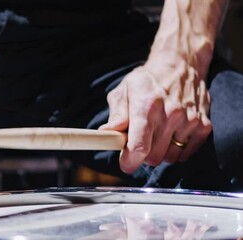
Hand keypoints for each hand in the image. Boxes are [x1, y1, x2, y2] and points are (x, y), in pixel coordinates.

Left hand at [99, 53, 211, 173]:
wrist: (180, 65)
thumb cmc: (147, 80)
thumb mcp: (124, 91)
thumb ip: (116, 116)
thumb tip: (106, 134)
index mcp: (147, 106)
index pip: (139, 147)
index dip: (129, 161)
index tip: (125, 164)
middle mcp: (170, 114)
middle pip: (153, 157)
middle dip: (142, 156)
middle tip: (139, 142)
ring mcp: (189, 121)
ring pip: (169, 158)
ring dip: (160, 153)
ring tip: (155, 135)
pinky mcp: (203, 126)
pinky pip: (185, 154)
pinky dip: (176, 150)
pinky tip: (170, 134)